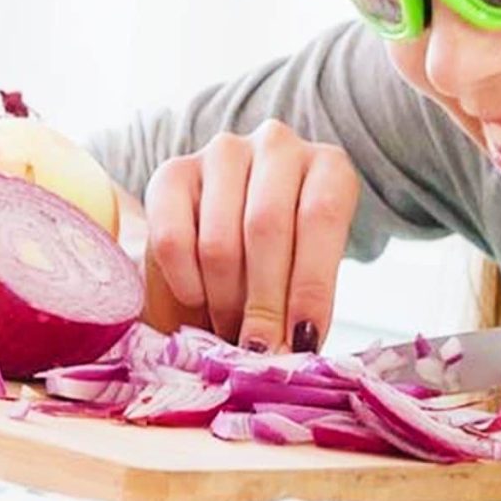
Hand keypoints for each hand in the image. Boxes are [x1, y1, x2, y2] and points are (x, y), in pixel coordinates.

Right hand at [142, 119, 359, 352]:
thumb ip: (304, 305)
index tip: (301, 341)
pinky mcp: (172, 173)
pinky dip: (185, 282)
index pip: (323, 217)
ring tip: (230, 331)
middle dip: (264, 302)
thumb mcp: (310, 270)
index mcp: (328, 165)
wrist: (236, 226)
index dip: (311, 286)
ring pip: (219, 239)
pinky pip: (172, 237)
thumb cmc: (288, 254)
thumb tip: (291, 354)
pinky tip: (198, 300)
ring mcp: (222, 154)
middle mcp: (277, 146)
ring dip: (224, 300)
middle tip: (259, 351)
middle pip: (267, 227)